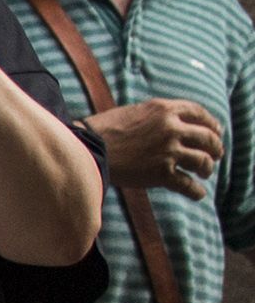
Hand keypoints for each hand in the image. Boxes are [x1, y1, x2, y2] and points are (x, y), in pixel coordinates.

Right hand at [101, 97, 229, 192]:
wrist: (86, 149)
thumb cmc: (103, 130)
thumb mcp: (135, 111)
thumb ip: (158, 115)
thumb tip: (172, 122)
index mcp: (165, 109)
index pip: (200, 113)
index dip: (212, 123)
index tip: (216, 131)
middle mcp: (172, 128)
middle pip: (207, 137)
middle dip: (215, 147)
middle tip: (216, 154)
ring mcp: (168, 151)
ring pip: (203, 160)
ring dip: (207, 168)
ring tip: (205, 172)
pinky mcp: (161, 173)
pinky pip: (188, 184)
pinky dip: (196, 191)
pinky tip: (199, 193)